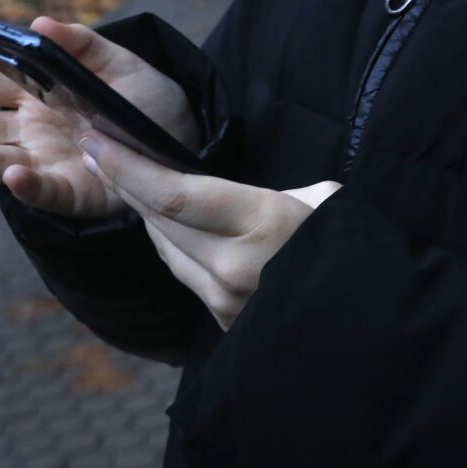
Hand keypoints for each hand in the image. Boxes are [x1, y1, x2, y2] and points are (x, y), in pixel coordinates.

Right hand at [0, 16, 198, 219]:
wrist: (196, 151)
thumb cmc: (157, 106)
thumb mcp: (125, 66)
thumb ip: (85, 45)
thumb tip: (40, 22)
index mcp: (38, 90)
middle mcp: (31, 127)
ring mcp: (46, 161)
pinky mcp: (73, 193)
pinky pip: (45, 189)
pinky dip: (28, 184)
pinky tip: (12, 174)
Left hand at [79, 132, 340, 330]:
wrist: (369, 326)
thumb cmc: (355, 252)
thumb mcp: (324, 203)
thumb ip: (275, 192)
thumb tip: (242, 187)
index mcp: (262, 224)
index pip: (174, 193)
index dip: (129, 167)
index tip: (97, 141)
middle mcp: (233, 266)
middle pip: (159, 218)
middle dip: (125, 182)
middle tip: (99, 151)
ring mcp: (225, 300)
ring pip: (166, 246)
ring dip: (144, 212)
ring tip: (127, 178)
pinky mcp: (223, 322)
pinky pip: (184, 272)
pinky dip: (170, 242)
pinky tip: (165, 223)